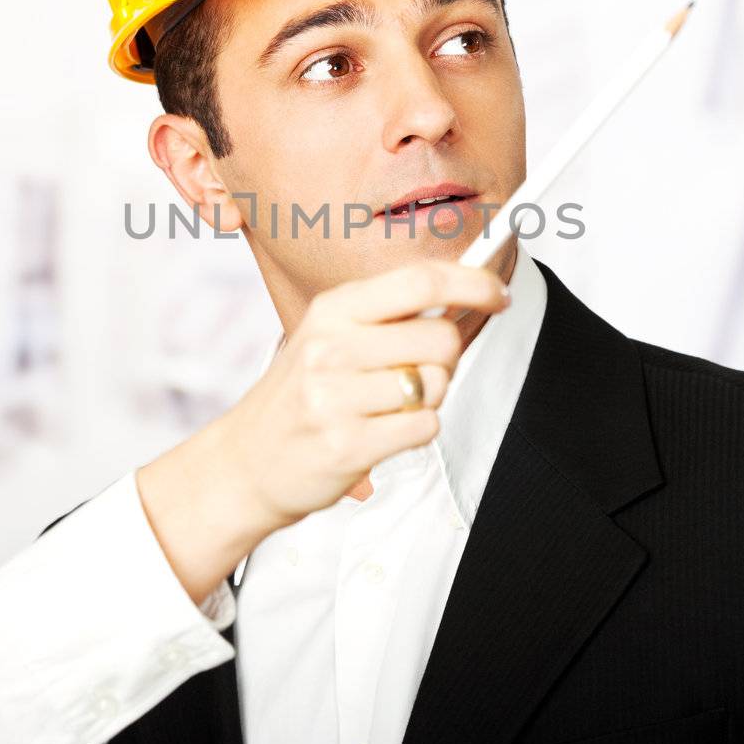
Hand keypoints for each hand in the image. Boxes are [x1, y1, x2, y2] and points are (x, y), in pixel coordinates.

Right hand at [137, 261, 509, 601]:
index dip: (472, 283)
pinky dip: (416, 431)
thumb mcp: (329, 336)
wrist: (246, 462)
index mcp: (332, 309)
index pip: (419, 280)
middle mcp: (331, 347)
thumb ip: (387, 315)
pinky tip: (382, 432)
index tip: (498, 294)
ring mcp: (336, 397)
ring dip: (428, 399)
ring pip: (435, 384)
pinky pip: (423, 427)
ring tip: (388, 406)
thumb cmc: (300, 396)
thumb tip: (464, 291)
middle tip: (416, 372)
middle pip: (440, 337)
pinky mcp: (346, 444)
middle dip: (446, 358)